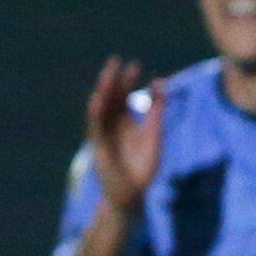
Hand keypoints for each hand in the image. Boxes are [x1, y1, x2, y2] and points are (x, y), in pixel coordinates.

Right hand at [85, 56, 163, 212]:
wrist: (132, 194)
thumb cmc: (143, 168)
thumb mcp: (154, 135)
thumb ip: (157, 111)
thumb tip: (160, 83)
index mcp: (125, 123)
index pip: (123, 97)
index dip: (127, 81)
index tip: (133, 64)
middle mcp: (112, 127)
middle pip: (110, 99)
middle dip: (113, 81)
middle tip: (116, 60)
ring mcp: (104, 136)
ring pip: (101, 109)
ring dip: (103, 93)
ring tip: (107, 76)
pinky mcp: (100, 147)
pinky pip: (95, 126)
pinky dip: (95, 112)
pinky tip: (97, 98)